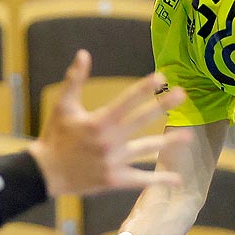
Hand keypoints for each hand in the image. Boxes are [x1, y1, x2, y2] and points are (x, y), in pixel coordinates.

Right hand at [27, 50, 181, 198]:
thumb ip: (75, 80)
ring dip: (169, 142)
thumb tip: (84, 53)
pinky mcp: (114, 180)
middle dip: (162, 106)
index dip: (143, 88)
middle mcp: (109, 141)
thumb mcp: (63, 106)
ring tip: (188, 135)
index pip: (126, 101)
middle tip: (182, 94)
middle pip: (141, 120)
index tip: (160, 77)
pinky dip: (159, 180)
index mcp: (98, 122)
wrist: (45, 173)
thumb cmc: (55, 136)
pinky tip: (177, 179)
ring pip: (146, 149)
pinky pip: (141, 179)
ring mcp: (113, 162)